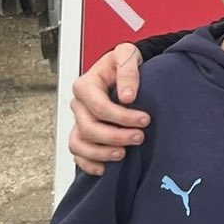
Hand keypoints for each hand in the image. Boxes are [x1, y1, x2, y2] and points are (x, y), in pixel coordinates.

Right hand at [69, 43, 148, 175]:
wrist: (124, 68)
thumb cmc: (124, 61)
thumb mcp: (127, 55)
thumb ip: (128, 70)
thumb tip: (127, 96)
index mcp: (85, 85)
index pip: (99, 107)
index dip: (122, 117)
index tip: (145, 119)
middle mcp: (79, 105)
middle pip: (89, 128)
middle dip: (115, 136)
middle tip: (140, 137)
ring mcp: (79, 121)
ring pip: (79, 144)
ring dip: (101, 153)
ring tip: (123, 154)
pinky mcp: (84, 133)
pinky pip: (78, 153)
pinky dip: (88, 163)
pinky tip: (105, 168)